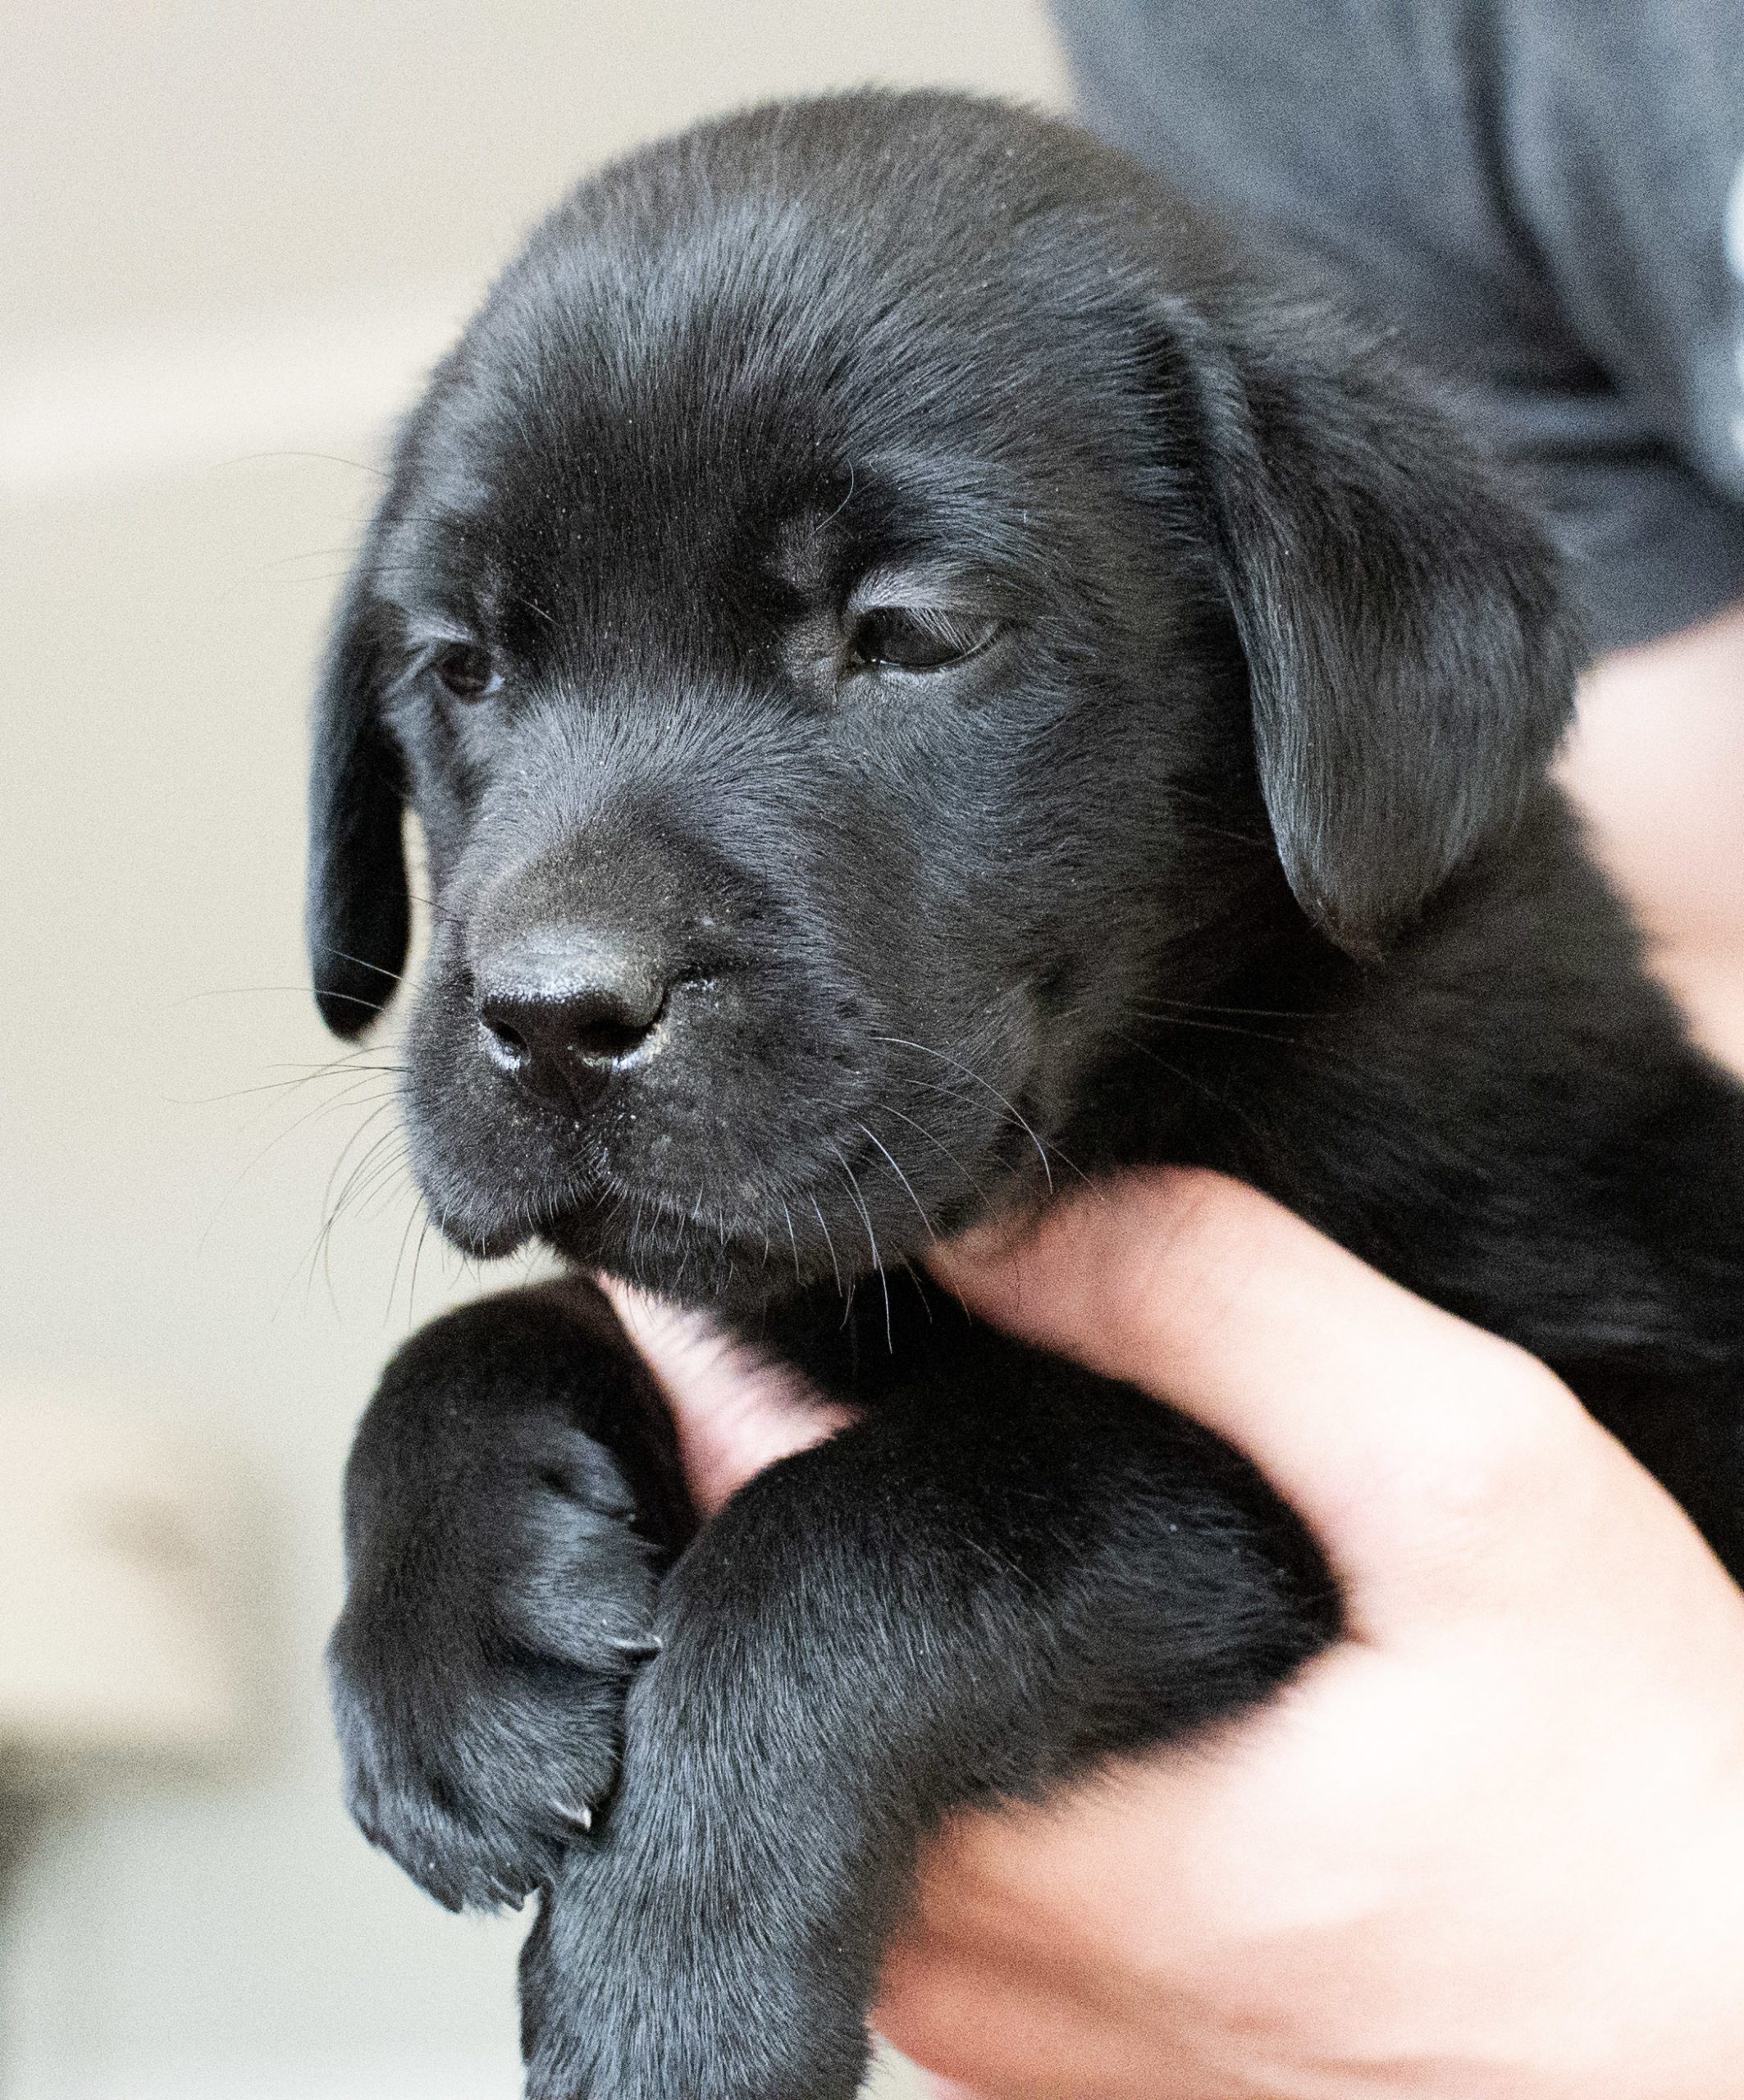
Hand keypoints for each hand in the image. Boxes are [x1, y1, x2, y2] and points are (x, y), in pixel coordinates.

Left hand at [616, 1172, 1743, 2098]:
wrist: (1732, 2041)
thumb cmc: (1640, 1793)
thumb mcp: (1468, 1483)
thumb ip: (1226, 1316)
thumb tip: (999, 1220)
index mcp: (1018, 1821)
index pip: (745, 1527)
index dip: (732, 1357)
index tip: (752, 1247)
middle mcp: (959, 1946)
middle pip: (760, 1626)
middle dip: (799, 1453)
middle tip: (884, 1320)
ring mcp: (991, 2009)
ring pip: (831, 1722)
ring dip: (874, 1564)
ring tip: (966, 1438)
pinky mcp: (1050, 2033)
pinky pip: (923, 1816)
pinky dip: (948, 1686)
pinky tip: (1054, 1603)